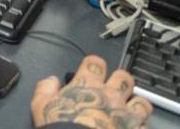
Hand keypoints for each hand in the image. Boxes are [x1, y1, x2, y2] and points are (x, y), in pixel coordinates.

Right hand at [31, 55, 151, 127]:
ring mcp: (125, 114)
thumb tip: (51, 80)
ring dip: (136, 104)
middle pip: (124, 77)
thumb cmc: (60, 124)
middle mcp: (110, 95)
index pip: (95, 63)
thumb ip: (45, 88)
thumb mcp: (40, 104)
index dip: (94, 64)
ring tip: (130, 109)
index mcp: (87, 85)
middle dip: (120, 80)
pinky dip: (140, 126)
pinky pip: (145, 126)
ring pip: (141, 101)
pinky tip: (135, 128)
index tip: (92, 69)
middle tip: (114, 87)